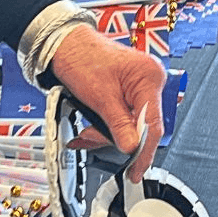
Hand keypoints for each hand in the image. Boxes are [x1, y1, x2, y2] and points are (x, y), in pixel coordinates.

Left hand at [51, 24, 166, 182]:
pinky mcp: (129, 93)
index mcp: (149, 77)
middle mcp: (149, 81)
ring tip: (86, 132)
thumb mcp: (99, 97)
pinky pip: (123, 118)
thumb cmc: (81, 58)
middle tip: (92, 138)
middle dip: (115, 138)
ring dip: (106, 134)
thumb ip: (118, 126)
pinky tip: (91, 129)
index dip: (144, 152)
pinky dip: (106, 127)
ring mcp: (140, 87)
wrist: (65, 45)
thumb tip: (132, 148)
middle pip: (141, 127)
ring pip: (130, 126)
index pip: (153, 125)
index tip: (136, 171)